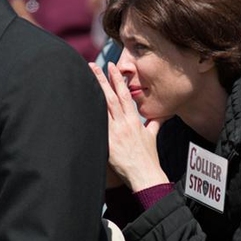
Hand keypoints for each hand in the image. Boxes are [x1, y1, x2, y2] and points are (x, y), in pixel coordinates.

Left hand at [89, 63, 169, 190]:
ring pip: (102, 109)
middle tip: (93, 66)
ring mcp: (115, 134)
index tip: (112, 67)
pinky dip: (90, 116)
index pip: (125, 95)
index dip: (118, 79)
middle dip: (102, 80)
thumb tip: (159, 116)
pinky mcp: (108, 144)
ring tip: (86, 80)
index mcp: (134, 121)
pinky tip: (80, 106)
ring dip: (94, 93)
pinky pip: (97, 127)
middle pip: (111, 97)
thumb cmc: (149, 158)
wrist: (146, 175)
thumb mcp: (152, 137)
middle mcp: (124, 124)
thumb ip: (154, 124)